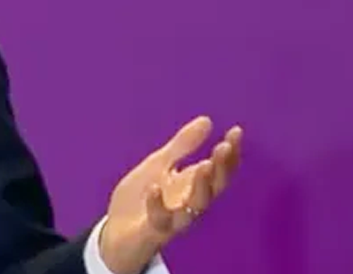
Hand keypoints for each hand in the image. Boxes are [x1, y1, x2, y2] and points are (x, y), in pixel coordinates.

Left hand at [98, 116, 242, 273]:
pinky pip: (160, 220)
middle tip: (225, 146)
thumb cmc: (141, 198)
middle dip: (222, 167)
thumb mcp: (159, 164)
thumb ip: (182, 145)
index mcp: (192, 186)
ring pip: (195, 206)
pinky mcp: (154, 230)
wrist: (116, 232)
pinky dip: (158, 205)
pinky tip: (154, 188)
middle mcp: (189, 203)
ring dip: (201, 187)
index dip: (230, 153)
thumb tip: (207, 120)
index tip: (236, 131)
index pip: (218, 169)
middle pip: (214, 187)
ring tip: (203, 165)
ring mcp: (173, 218)